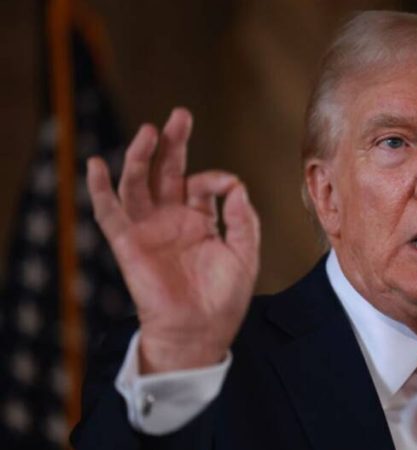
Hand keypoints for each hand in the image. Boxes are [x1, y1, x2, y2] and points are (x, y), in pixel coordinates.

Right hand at [87, 108, 259, 372]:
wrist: (200, 332)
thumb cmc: (224, 298)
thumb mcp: (245, 253)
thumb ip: (244, 218)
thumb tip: (236, 185)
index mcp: (200, 220)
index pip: (202, 184)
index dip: (215, 178)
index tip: (226, 187)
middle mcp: (172, 219)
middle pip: (166, 171)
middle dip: (172, 143)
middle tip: (179, 115)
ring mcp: (148, 229)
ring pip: (138, 183)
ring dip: (140, 156)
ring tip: (149, 131)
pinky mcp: (128, 243)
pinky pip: (109, 212)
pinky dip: (99, 189)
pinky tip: (96, 164)